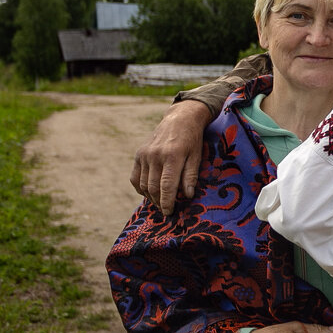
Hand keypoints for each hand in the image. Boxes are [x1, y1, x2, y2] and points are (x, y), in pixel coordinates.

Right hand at [131, 100, 211, 214]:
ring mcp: (144, 155)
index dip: (168, 201)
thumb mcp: (197, 156)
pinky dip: (141, 188)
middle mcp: (155, 155)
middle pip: (153, 187)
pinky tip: (150, 193)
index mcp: (172, 156)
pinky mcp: (138, 155)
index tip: (170, 212)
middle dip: (160, 202)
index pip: (167, 185)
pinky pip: (135, 178)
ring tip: (161, 203)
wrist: (180, 120)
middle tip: (167, 210)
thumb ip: (190, 176)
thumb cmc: (192, 139)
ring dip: (151, 197)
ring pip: (143, 184)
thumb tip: (187, 196)